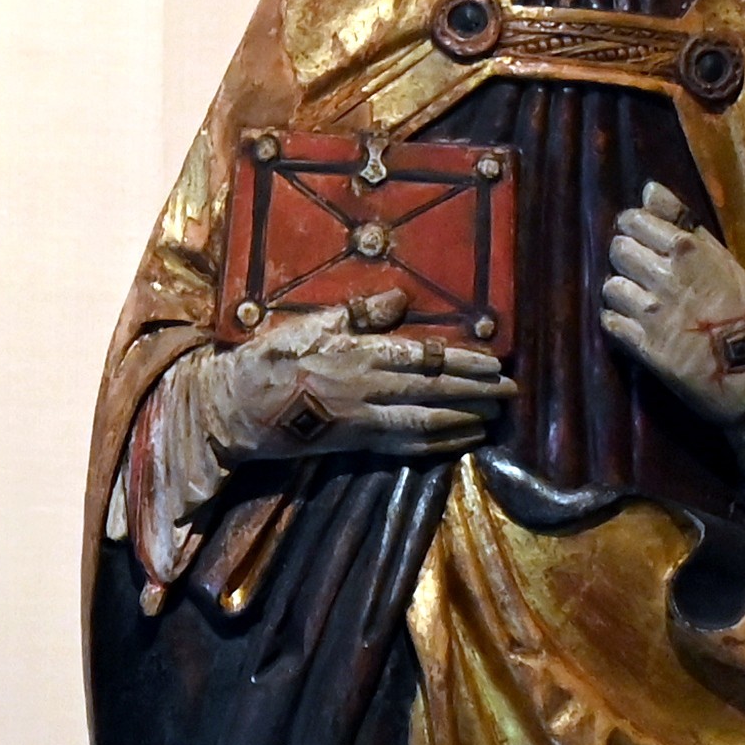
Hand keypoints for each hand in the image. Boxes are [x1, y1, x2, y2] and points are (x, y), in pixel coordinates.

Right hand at [194, 291, 515, 463]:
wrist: (232, 407)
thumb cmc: (269, 359)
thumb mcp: (310, 323)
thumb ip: (358, 313)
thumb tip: (400, 300)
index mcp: (357, 353)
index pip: (423, 357)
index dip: (463, 362)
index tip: (495, 363)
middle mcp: (365, 388)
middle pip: (433, 390)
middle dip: (476, 392)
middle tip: (512, 392)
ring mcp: (360, 420)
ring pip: (423, 422)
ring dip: (463, 420)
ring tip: (494, 418)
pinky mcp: (351, 444)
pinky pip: (402, 445)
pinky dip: (435, 443)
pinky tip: (458, 440)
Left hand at [598, 183, 744, 433]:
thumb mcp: (728, 262)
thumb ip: (685, 226)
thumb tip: (649, 189)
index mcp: (690, 250)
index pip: (634, 220)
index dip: (634, 227)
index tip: (642, 238)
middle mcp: (667, 276)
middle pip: (618, 249)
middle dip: (626, 257)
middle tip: (643, 272)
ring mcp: (654, 314)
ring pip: (610, 286)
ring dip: (621, 291)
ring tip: (640, 302)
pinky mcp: (646, 349)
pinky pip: (610, 322)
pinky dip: (617, 321)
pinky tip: (634, 326)